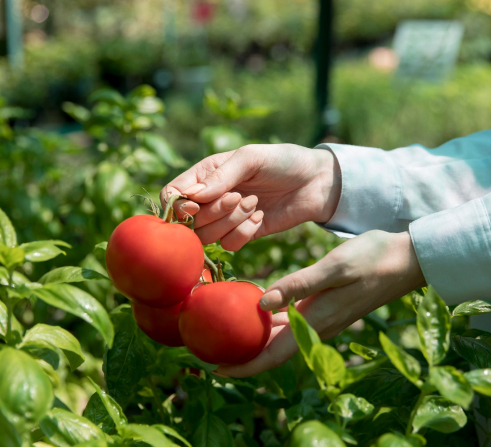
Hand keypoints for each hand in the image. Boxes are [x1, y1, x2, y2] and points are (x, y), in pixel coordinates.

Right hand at [161, 144, 340, 250]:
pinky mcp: (244, 234)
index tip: (198, 205)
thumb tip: (192, 196)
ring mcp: (227, 219)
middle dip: (215, 212)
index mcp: (206, 174)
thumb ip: (222, 175)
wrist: (318, 181)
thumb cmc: (283, 161)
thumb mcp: (252, 158)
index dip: (179, 205)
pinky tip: (261, 218)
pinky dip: (244, 234)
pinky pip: (230, 246)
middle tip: (241, 197)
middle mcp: (211, 198)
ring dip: (231, 223)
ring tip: (254, 204)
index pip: (172, 193)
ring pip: (208, 236)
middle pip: (190, 220)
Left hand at [214, 230, 425, 377]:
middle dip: (243, 354)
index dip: (245, 365)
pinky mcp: (328, 308)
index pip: (274, 355)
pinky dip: (271, 323)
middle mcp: (318, 326)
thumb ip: (298, 285)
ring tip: (226, 332)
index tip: (215, 369)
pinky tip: (258, 310)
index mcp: (316, 320)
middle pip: (274, 351)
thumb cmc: (372, 259)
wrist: (408, 260)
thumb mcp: (333, 267)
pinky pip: (292, 324)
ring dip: (256, 340)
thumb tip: (261, 304)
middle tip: (209, 348)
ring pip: (282, 338)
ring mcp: (324, 318)